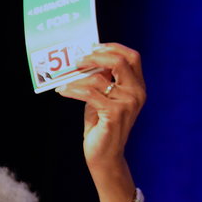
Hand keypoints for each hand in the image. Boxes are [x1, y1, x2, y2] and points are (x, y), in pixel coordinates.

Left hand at [55, 43, 145, 175]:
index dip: (113, 47)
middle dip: (97, 56)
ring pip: (99, 78)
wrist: (105, 154)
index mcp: (138, 87)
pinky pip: (89, 94)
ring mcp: (127, 104)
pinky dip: (72, 90)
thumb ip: (103, 80)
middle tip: (79, 60)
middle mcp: (137, 93)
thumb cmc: (102, 125)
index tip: (94, 46)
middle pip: (121, 61)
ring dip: (77, 78)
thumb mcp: (103, 98)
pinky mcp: (114, 114)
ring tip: (64, 81)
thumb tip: (86, 59)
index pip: (133, 57)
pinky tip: (63, 91)